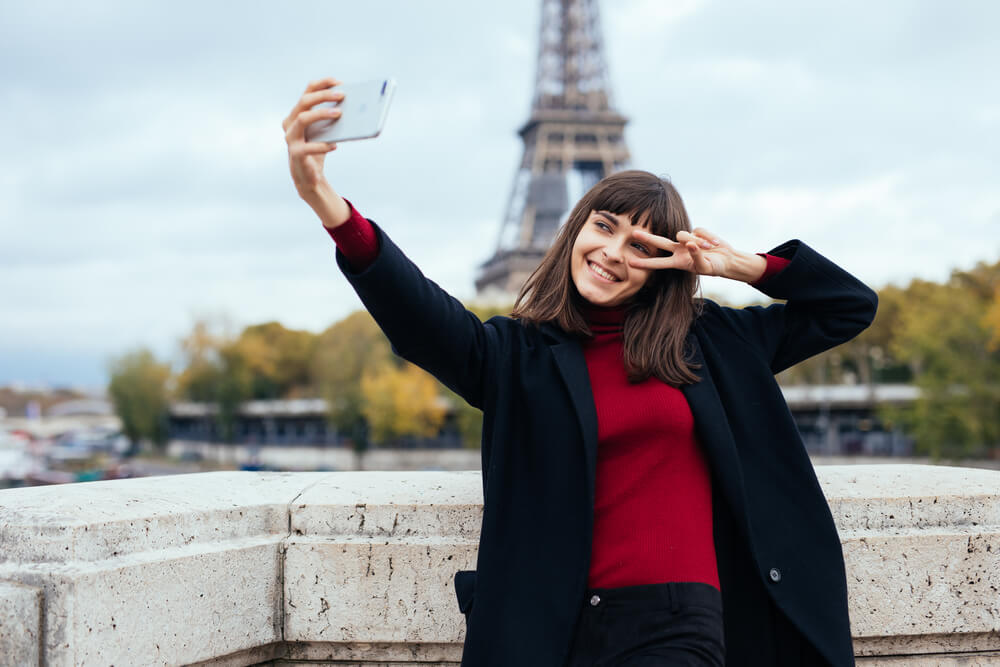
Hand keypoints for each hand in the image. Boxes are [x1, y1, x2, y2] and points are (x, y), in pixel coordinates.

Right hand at [282, 77, 350, 227]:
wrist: (309, 177)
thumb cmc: (318, 149)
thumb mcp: (325, 131)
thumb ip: (332, 118)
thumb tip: (354, 106)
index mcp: (297, 113)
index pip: (307, 92)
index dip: (322, 84)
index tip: (339, 82)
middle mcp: (290, 123)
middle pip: (304, 101)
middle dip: (324, 96)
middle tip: (342, 95)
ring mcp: (291, 138)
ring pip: (302, 119)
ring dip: (321, 114)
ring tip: (339, 113)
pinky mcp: (296, 154)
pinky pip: (308, 147)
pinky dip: (322, 145)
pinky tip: (335, 145)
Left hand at [628, 228, 766, 282]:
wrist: (727, 260)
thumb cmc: (714, 267)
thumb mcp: (705, 267)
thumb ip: (696, 256)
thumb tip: (689, 244)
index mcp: (678, 262)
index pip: (658, 263)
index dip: (645, 263)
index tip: (630, 262)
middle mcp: (679, 250)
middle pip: (660, 242)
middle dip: (647, 238)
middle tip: (634, 233)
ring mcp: (687, 240)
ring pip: (683, 234)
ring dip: (697, 242)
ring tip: (710, 248)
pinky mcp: (697, 232)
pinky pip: (699, 231)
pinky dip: (708, 237)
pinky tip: (715, 243)